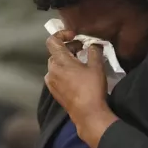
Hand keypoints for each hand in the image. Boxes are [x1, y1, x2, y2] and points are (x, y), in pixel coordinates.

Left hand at [45, 30, 118, 147]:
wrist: (87, 113)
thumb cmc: (91, 88)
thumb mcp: (96, 66)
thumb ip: (94, 51)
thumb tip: (94, 44)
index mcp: (59, 61)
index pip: (52, 41)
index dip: (62, 34)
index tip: (75, 36)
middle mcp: (51, 70)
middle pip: (55, 52)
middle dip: (69, 48)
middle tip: (83, 49)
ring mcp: (50, 81)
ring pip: (56, 64)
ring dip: (67, 59)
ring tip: (81, 62)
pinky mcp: (53, 91)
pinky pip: (56, 75)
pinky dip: (64, 70)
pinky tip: (76, 75)